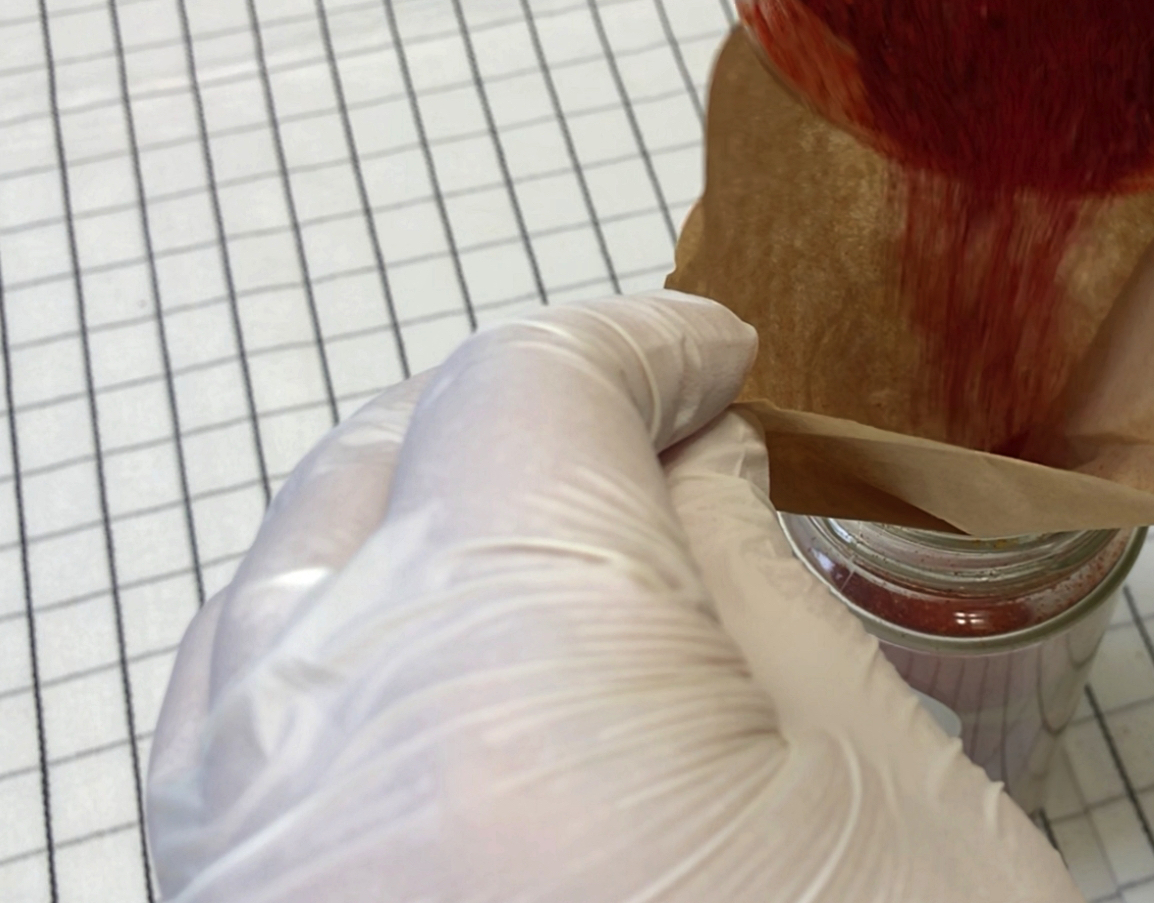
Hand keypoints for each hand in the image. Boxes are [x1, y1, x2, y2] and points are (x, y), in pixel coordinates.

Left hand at [146, 292, 1078, 902]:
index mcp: (507, 665)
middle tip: (649, 444)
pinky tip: (484, 688)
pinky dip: (367, 665)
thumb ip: (749, 576)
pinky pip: (260, 738)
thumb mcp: (874, 789)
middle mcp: (317, 755)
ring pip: (284, 600)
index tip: (706, 356)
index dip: (634, 342)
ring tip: (566, 553)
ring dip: (421, 532)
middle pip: (372, 470)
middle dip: (513, 423)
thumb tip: (694, 458)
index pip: (523, 385)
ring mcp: (241, 872)